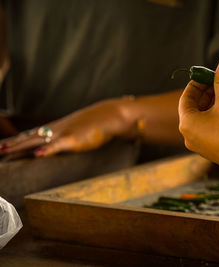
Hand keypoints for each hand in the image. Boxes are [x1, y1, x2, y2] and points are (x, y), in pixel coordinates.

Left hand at [0, 98, 138, 156]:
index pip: (31, 135)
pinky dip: (48, 149)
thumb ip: (68, 137)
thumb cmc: (97, 124)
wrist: (111, 115)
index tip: (2, 146)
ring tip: (4, 151)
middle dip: (11, 144)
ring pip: (37, 141)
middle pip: (28, 138)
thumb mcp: (79, 130)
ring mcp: (64, 133)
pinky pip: (58, 145)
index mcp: (56, 128)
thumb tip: (61, 144)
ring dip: (20, 146)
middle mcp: (56, 130)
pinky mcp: (75, 139)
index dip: (15, 141)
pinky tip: (38, 154)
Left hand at [179, 59, 218, 177]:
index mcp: (186, 123)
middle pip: (194, 107)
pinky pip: (208, 129)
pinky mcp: (209, 150)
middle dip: (207, 93)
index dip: (198, 83)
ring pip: (202, 118)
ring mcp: (198, 144)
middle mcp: (188, 135)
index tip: (209, 75)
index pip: (186, 97)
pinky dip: (215, 117)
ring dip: (213, 105)